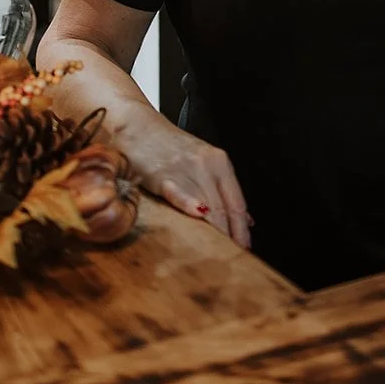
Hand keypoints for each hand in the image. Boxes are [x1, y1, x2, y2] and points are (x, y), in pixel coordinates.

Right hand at [131, 123, 251, 248]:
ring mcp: (186, 170)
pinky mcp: (163, 176)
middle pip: (225, 208)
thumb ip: (223, 189)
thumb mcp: (203, 162)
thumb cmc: (169, 148)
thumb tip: (246, 218)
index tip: (245, 247)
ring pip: (207, 207)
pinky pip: (180, 193)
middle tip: (235, 257)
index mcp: (220, 163)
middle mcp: (207, 165)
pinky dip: (190, 205)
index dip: (242, 228)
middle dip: (231, 235)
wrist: (138, 127)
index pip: (237, 202)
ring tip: (219, 254)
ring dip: (215, 233)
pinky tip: (198, 216)